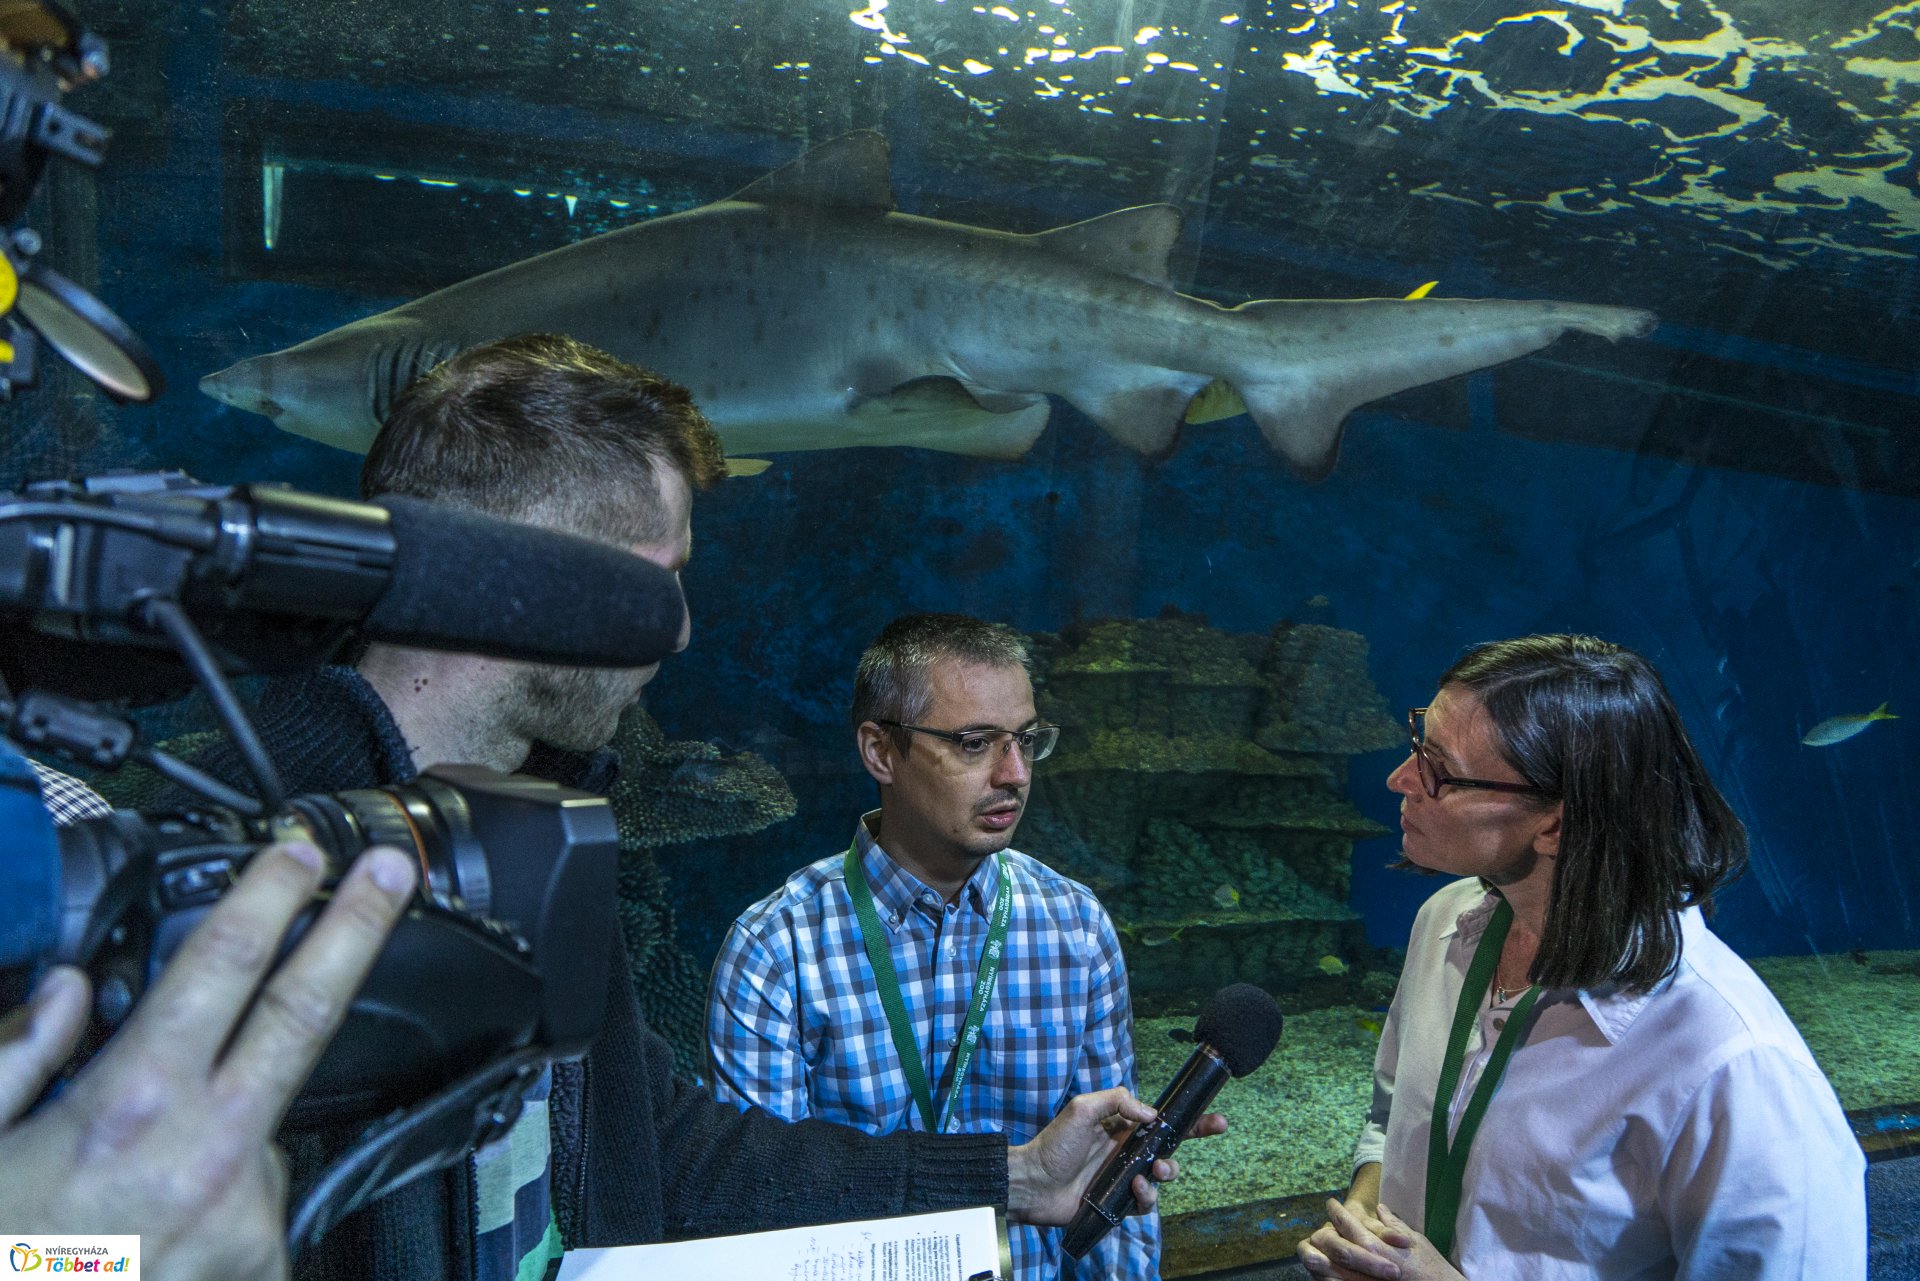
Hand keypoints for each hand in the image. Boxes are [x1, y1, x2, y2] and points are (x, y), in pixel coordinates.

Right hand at [0, 842, 415, 1280]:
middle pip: (307, 1009)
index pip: (222, 964)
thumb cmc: (1, 1255)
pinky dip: (219, 1187)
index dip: (270, 894)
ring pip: (264, 1118)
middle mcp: (207, 1151)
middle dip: (357, 926)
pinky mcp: (262, 1259)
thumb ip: (17, 1058)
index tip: (301, 851)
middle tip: (391, 871)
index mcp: (131, 1109)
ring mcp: (246, 1211)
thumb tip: (70, 993)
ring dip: (225, 1119)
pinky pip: (254, 1193)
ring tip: (139, 1179)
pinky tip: (158, 1221)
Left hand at [1004, 1086, 1227, 1224]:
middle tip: (1202, 1135)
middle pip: (1170, 1146)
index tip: (1214, 1117)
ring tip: (1153, 1170)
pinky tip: (1135, 1187)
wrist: (1033, 1183)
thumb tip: (1151, 1114)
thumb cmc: (1053, 1144)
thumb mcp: (1082, 1109)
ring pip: (1162, 1175)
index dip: (1189, 1118)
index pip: (1161, 1120)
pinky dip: (1147, 1195)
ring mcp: (1124, 1176)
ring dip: (1166, 1171)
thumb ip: (1116, 1101)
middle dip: (1192, 1140)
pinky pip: (1146, 1201)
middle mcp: (1127, 1150)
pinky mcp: (1119, 1201)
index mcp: (1121, 1126)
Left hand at [1298, 1198, 1463, 1280]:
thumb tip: (1381, 1209)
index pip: (1348, 1223)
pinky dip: (1327, 1278)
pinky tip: (1324, 1271)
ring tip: (1313, 1248)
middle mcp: (1366, 1264)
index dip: (1337, 1211)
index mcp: (1377, 1246)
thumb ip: (1394, 1225)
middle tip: (1319, 1226)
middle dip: (1323, 1233)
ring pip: (1328, 1268)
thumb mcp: (1416, 1240)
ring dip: (1319, 1257)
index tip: (1331, 1203)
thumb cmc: (1431, 1266)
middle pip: (1332, 1244)